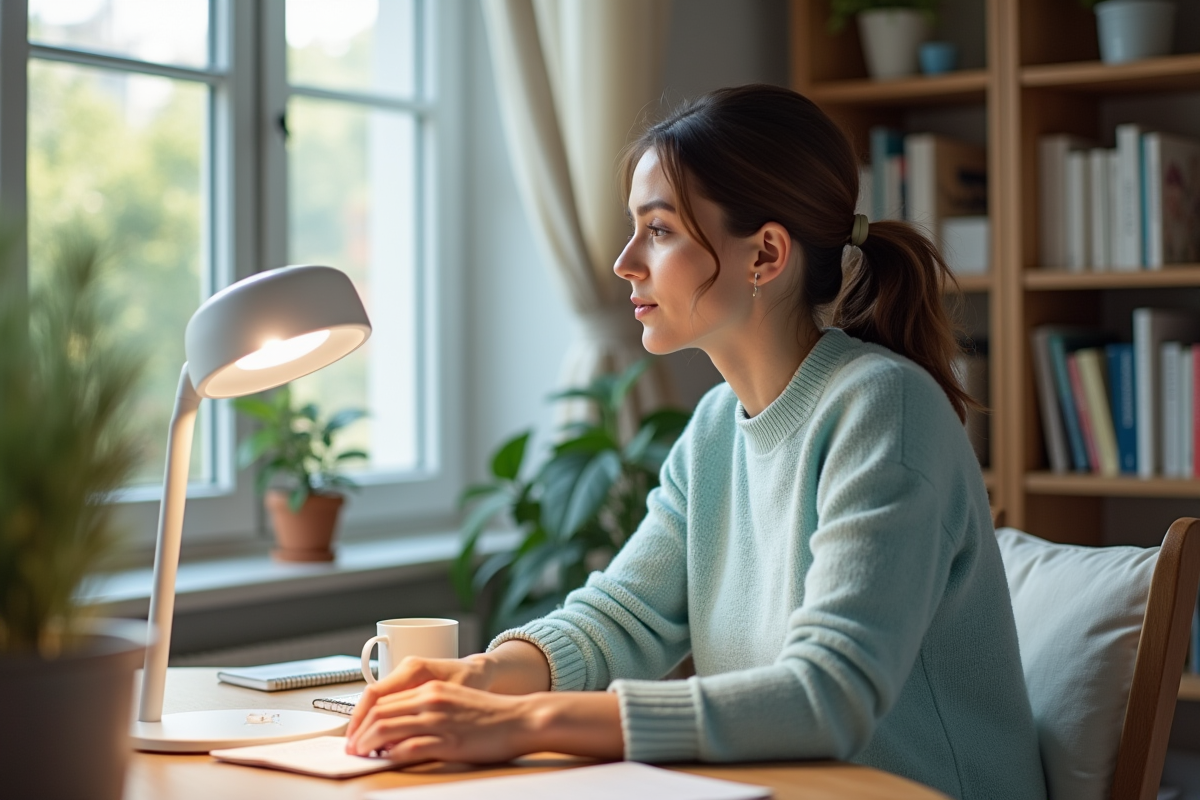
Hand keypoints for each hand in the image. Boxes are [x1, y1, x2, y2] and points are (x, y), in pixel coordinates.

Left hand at [345, 680, 537, 763]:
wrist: (520, 719)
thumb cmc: (490, 714)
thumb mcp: (453, 700)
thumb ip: (426, 707)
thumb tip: (398, 726)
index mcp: (430, 687)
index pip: (383, 698)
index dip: (362, 717)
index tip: (355, 731)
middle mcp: (431, 699)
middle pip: (380, 713)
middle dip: (359, 732)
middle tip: (352, 747)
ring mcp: (438, 720)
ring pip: (388, 729)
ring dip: (368, 744)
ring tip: (362, 755)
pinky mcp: (448, 741)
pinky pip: (410, 748)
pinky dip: (392, 755)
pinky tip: (387, 761)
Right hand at [346, 655, 490, 740]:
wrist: (479, 671)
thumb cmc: (471, 682)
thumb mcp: (452, 700)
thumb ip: (427, 717)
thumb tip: (400, 739)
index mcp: (414, 669)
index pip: (377, 693)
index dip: (362, 718)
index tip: (357, 738)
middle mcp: (406, 668)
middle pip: (371, 696)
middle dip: (359, 722)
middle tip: (352, 746)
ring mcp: (405, 673)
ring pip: (376, 698)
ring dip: (365, 720)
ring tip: (359, 743)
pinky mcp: (406, 682)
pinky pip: (385, 699)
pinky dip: (376, 716)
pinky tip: (374, 733)